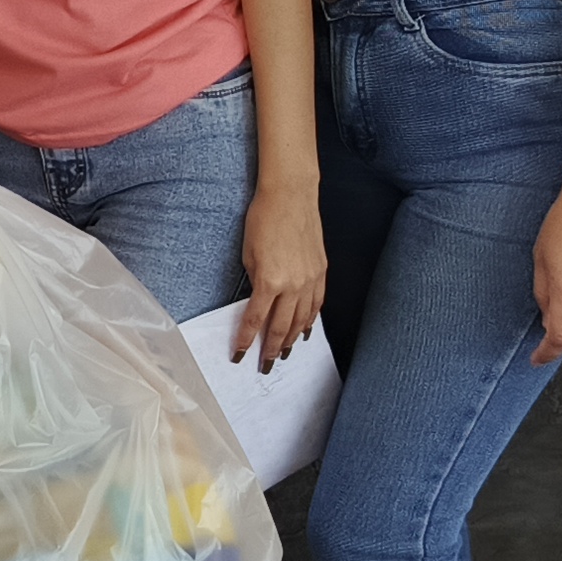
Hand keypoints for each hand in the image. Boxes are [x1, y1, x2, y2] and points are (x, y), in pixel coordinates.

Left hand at [235, 180, 324, 367]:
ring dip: (291, 340)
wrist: (291, 196)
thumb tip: (258, 301)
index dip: (246, 340)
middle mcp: (293, 285)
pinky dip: (310, 321)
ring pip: (302, 320)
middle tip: (265, 364)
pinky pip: (316, 304)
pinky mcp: (321, 271)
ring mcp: (310, 279)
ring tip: (283, 354)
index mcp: (270, 281)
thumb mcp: (248, 254)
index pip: (256, 320)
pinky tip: (304, 331)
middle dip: (271, 349)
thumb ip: (254, 281)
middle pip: (281, 327)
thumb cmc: (263, 219)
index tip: (240, 354)